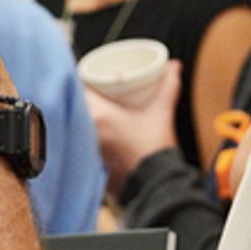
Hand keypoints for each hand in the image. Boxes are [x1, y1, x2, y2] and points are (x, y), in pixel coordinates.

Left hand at [85, 60, 180, 194]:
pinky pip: (83, 139)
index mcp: (100, 115)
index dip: (83, 77)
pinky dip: (88, 132)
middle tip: (96, 88)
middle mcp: (89, 130)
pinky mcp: (92, 160)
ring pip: (78, 121)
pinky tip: (100, 130)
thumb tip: (174, 66)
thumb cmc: (154, 151)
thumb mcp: (162, 112)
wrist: (155, 183)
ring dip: (84, 113)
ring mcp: (88, 146)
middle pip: (76, 103)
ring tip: (98, 107)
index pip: (79, 87)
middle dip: (84, 94)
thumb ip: (168, 86)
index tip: (91, 74)